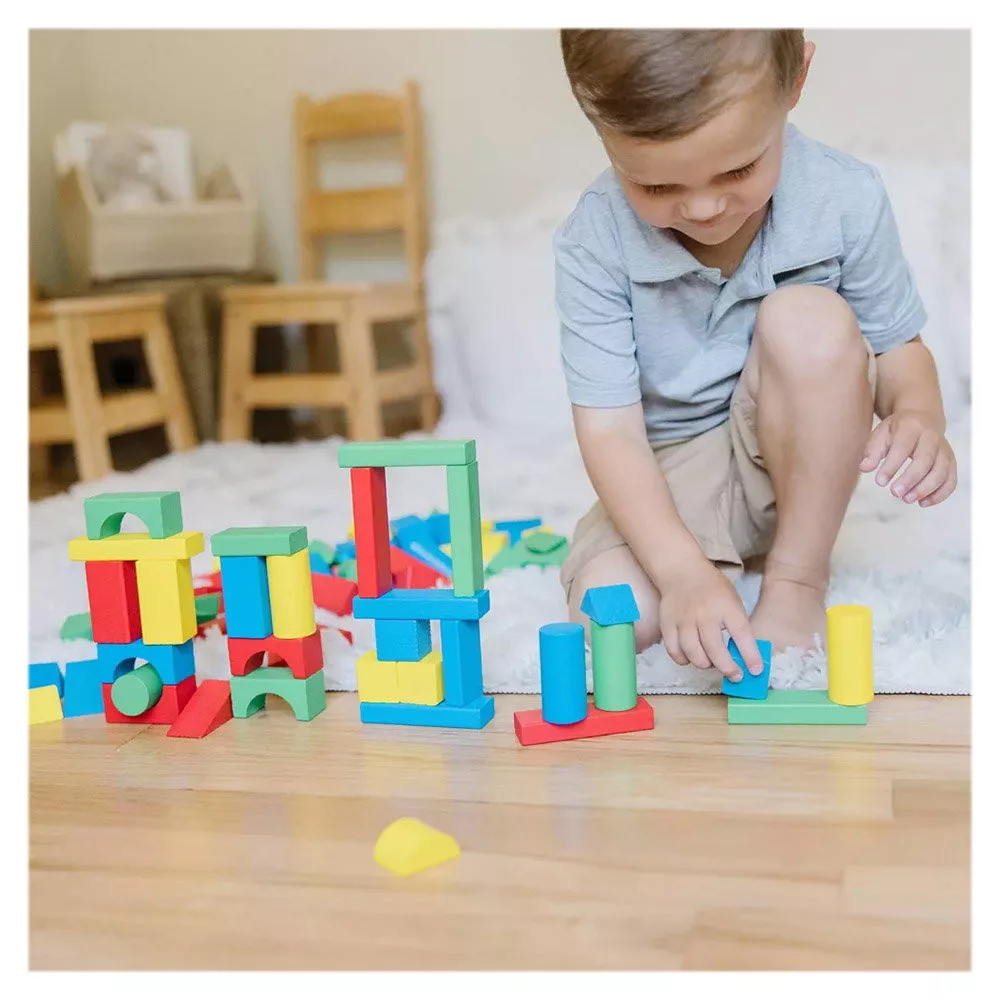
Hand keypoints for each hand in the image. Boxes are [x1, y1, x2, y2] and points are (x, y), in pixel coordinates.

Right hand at [658, 559, 760, 681]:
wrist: (682, 572)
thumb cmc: (713, 589)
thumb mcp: (733, 602)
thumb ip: (738, 627)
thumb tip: (744, 657)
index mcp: (726, 607)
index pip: (741, 635)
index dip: (750, 656)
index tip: (756, 671)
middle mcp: (705, 614)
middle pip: (715, 650)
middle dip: (728, 669)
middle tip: (735, 675)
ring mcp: (684, 620)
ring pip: (693, 654)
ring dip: (705, 665)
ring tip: (712, 663)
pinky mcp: (667, 625)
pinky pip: (674, 651)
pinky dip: (684, 660)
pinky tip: (691, 657)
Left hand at [860, 409, 957, 506]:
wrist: (923, 418)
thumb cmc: (898, 430)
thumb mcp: (881, 433)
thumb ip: (872, 450)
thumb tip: (864, 468)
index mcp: (911, 427)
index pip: (902, 447)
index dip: (892, 466)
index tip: (879, 482)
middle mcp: (932, 438)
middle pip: (925, 460)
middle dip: (911, 479)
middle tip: (895, 493)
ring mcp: (944, 450)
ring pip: (941, 471)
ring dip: (925, 488)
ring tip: (906, 500)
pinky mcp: (951, 462)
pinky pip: (951, 480)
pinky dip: (940, 494)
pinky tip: (923, 503)